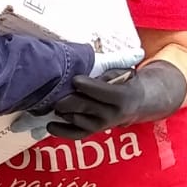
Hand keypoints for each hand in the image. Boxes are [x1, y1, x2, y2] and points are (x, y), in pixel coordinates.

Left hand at [8, 46, 144, 140]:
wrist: (133, 105)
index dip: (88, 85)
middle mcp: (111, 114)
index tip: (75, 79)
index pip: (102, 92)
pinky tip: (50, 125)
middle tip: (57, 93)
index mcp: (120, 96)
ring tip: (51, 104)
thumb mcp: (122, 70)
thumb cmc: (122, 83)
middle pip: (86, 106)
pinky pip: (76, 134)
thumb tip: (136, 52)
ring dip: (64, 112)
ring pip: (78, 119)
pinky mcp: (93, 131)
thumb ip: (121, 61)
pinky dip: (62, 131)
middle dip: (69, 99)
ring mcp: (101, 125)